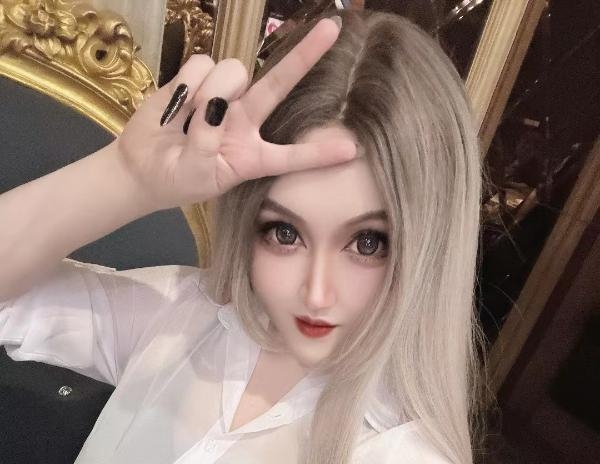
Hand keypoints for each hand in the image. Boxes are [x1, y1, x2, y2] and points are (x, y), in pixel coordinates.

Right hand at [115, 17, 356, 211]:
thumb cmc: (178, 179)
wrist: (143, 168)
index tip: (351, 150)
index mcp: (253, 156)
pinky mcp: (199, 79)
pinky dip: (184, 86)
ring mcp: (224, 97)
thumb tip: (214, 105)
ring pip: (232, 72)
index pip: (291, 156)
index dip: (319, 153)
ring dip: (206, 92)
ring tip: (185, 123)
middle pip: (279, 85)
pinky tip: (177, 108)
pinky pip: (199, 65)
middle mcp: (246, 121)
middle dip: (304, 57)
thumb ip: (208, 144)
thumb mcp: (198, 175)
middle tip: (332, 29)